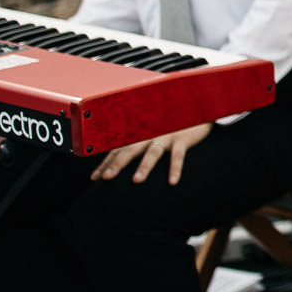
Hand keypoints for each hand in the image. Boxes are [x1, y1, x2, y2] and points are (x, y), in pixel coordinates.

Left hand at [93, 122, 213, 184]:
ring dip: (144, 166)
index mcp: (139, 134)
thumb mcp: (153, 131)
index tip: (95, 177)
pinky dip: (175, 168)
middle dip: (117, 164)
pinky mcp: (183, 138)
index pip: (118, 150)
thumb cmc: (172, 126)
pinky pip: (178, 155)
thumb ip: (139, 143)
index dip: (106, 163)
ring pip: (153, 152)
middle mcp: (149, 134)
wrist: (196, 109)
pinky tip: (172, 181)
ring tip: (136, 181)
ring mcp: (166, 136)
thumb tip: (120, 159)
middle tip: (106, 178)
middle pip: (130, 149)